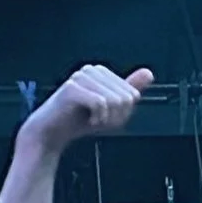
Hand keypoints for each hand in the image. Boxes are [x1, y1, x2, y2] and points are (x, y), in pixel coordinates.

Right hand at [25, 63, 155, 148]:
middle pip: (125, 97)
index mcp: (101, 72)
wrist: (52, 132)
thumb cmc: (80, 119)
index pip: (132, 94)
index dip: (123, 113)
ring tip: (94, 120)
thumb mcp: (111, 108)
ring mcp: (80, 77)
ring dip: (107, 119)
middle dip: (116, 116)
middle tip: (99, 120)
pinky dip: (99, 118)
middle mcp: (91, 70)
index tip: (107, 117)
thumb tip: (149, 73)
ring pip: (115, 100)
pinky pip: (101, 103)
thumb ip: (128, 90)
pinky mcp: (72, 88)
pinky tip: (90, 120)